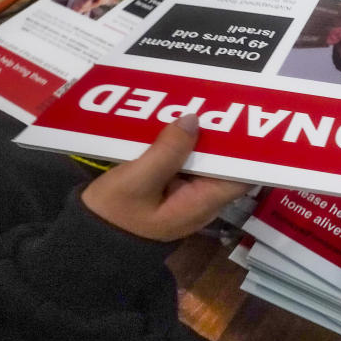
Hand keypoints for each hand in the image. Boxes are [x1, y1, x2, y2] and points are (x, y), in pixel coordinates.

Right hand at [81, 115, 249, 241]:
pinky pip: (184, 160)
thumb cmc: (113, 216)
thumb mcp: (136, 181)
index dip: (250, 152)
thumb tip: (194, 121)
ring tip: (204, 102)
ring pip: (203, 159)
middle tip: (222, 100)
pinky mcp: (170, 185)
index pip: (242, 178)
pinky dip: (182, 141)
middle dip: (223, 134)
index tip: (250, 123)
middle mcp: (201, 199)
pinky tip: (178, 118)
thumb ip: (166, 151)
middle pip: (224, 163)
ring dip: (202, 134)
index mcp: (201, 203)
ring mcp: (186, 192)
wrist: (89, 240)